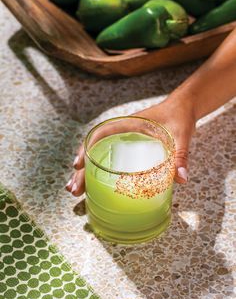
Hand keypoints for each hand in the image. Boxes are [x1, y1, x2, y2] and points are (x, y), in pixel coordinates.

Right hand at [66, 94, 195, 195]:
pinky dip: (100, 171)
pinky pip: (111, 158)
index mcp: (129, 124)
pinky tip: (95, 184)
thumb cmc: (179, 116)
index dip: (86, 149)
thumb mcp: (181, 135)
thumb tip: (180, 179)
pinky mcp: (131, 148)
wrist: (184, 107)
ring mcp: (125, 141)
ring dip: (86, 172)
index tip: (77, 166)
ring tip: (76, 191)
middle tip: (73, 190)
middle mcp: (122, 132)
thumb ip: (180, 155)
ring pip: (99, 156)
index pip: (100, 134)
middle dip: (82, 170)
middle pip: (95, 150)